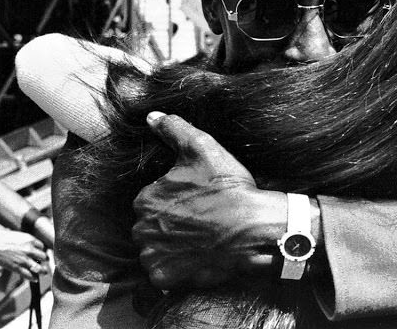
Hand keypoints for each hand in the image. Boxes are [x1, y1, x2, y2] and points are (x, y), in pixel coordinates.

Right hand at [0, 229, 48, 280]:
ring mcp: (24, 259)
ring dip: (42, 271)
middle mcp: (30, 250)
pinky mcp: (16, 267)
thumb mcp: (21, 236)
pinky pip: (28, 274)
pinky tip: (35, 279)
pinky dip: (33, 278)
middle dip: (44, 260)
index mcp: (31, 240)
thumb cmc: (5, 238)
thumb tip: (35, 247)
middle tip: (45, 262)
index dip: (42, 250)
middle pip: (43, 256)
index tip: (42, 253)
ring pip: (38, 267)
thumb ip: (29, 242)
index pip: (43, 247)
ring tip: (44, 272)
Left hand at [132, 113, 286, 289]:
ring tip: (200, 238)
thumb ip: (173, 129)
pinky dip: (177, 267)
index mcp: (145, 199)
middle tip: (199, 219)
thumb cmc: (229, 188)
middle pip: (151, 225)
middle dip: (170, 223)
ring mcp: (154, 257)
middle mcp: (142, 229)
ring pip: (156, 249)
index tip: (195, 200)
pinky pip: (164, 273)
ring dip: (171, 245)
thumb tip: (151, 117)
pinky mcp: (167, 278)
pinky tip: (198, 255)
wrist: (254, 228)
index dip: (174, 198)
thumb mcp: (203, 149)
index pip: (151, 199)